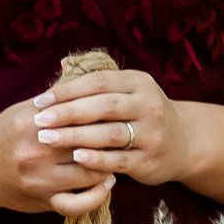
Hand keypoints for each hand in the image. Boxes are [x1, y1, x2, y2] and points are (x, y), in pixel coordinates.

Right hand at [0, 98, 116, 219]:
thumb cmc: (6, 133)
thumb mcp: (24, 110)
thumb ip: (57, 99)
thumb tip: (92, 84)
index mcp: (33, 124)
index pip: (80, 117)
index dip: (104, 115)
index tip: (119, 112)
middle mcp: (36, 152)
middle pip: (88, 144)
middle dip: (111, 140)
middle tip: (127, 134)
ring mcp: (39, 180)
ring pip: (88, 175)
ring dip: (109, 166)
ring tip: (118, 157)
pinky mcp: (42, 201)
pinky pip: (77, 205)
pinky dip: (97, 197)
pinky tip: (107, 184)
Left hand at [28, 66, 184, 187]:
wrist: (183, 143)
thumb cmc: (140, 114)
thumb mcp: (127, 91)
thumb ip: (97, 83)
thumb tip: (61, 64)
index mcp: (138, 82)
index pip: (98, 82)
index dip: (68, 90)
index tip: (41, 101)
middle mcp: (148, 105)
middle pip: (104, 106)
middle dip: (68, 112)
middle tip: (40, 120)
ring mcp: (152, 133)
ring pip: (110, 132)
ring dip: (76, 135)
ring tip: (48, 138)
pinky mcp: (149, 159)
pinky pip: (119, 159)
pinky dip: (96, 158)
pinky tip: (75, 157)